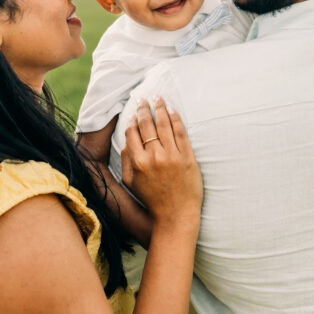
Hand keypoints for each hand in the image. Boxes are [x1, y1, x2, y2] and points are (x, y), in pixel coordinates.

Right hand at [121, 97, 201, 234]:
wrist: (176, 215)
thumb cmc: (152, 199)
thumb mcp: (130, 183)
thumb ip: (126, 161)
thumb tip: (127, 142)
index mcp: (138, 162)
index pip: (132, 133)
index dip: (132, 120)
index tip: (133, 114)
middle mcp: (154, 156)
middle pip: (147, 124)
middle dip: (144, 108)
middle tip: (143, 99)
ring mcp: (172, 156)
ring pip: (164, 124)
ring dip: (160, 108)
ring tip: (158, 98)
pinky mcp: (187, 157)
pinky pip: (181, 132)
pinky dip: (176, 118)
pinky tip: (172, 110)